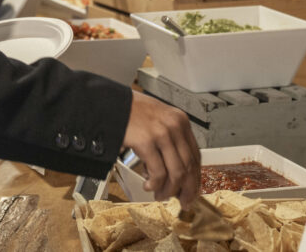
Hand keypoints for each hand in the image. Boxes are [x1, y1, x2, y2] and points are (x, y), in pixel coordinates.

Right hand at [123, 90, 200, 206]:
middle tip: (183, 201)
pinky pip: (158, 172)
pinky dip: (155, 184)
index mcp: (179, 121)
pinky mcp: (146, 142)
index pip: (195, 155)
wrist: (109, 103)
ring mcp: (161, 133)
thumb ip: (169, 140)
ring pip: (177, 172)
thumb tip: (173, 170)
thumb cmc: (130, 111)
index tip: (192, 190)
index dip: (195, 177)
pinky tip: (148, 186)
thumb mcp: (158, 120)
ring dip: (169, 190)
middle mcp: (174, 126)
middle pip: (189, 166)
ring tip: (161, 195)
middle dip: (187, 189)